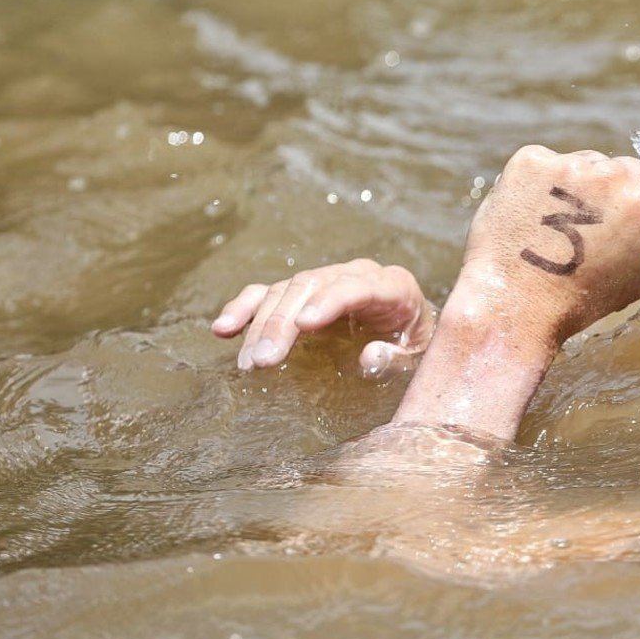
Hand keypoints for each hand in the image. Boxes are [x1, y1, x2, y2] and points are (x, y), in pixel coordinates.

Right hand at [211, 259, 434, 374]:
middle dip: (284, 323)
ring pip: (286, 290)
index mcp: (393, 285)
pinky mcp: (301, 295)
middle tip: (264, 361)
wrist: (410, 334)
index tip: (304, 325)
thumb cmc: (415, 347)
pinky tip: (223, 330)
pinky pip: (266, 294)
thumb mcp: (417, 357)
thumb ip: (396, 360)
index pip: (357, 286)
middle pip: (312, 287)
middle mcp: (356, 274)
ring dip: (261, 325)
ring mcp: (325, 281)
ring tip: (249, 364)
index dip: (330, 301)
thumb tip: (369, 357)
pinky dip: (243, 309)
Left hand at [446, 146, 639, 349]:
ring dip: (585, 185)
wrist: (511, 303)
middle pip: (631, 168)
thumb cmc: (575, 300)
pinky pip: (551, 163)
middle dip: (622, 192)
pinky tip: (538, 214)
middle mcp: (607, 176)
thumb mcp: (638, 282)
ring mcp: (566, 165)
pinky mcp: (529, 162)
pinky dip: (547, 183)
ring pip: (591, 163)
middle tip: (602, 225)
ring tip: (563, 224)